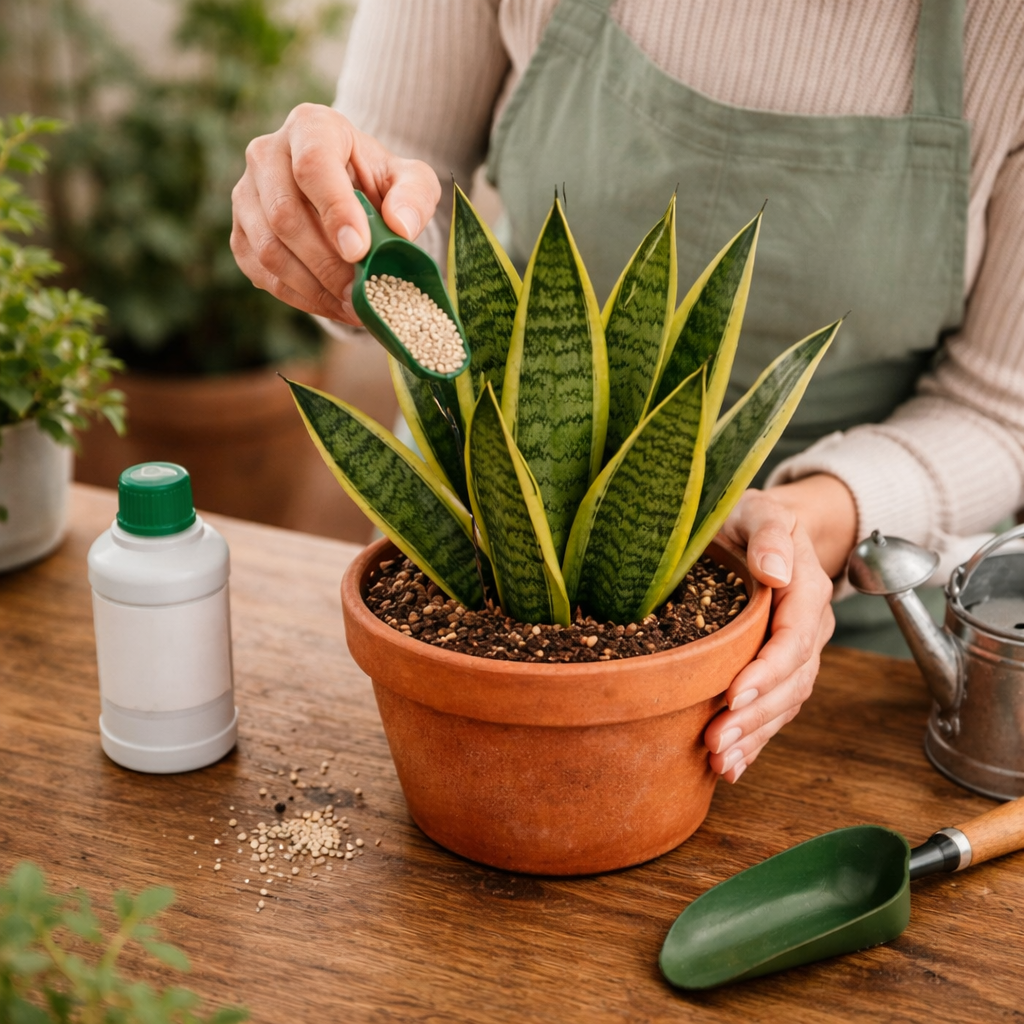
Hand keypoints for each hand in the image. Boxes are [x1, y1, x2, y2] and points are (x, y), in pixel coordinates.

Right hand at [231, 103, 441, 324]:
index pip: (312, 166)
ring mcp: (246, 195)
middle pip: (284, 214)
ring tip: (354, 306)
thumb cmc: (380, 182)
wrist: (349, 192)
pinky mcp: (241, 233)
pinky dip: (300, 298)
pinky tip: (334, 306)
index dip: (334, 211)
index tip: (360, 250)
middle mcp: (266, 154)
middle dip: (326, 263)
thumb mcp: (412, 180)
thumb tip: (401, 226)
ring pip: (269, 249)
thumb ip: (415, 196)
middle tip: (363, 293)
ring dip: (313, 287)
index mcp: (311, 126)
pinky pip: (262, 273)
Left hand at [703, 476, 856, 782]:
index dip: (767, 670)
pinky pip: (776, 709)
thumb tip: (775, 570)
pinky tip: (732, 765)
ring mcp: (799, 651)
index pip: (794, 637)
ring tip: (720, 761)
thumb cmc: (753, 517)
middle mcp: (809, 626)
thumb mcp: (760, 511)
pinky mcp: (781, 668)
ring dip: (755, 736)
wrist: (765, 529)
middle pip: (791, 681)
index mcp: (806, 589)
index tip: (733, 694)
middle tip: (717, 741)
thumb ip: (769, 535)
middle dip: (755, 716)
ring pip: (786, 703)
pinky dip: (757, 740)